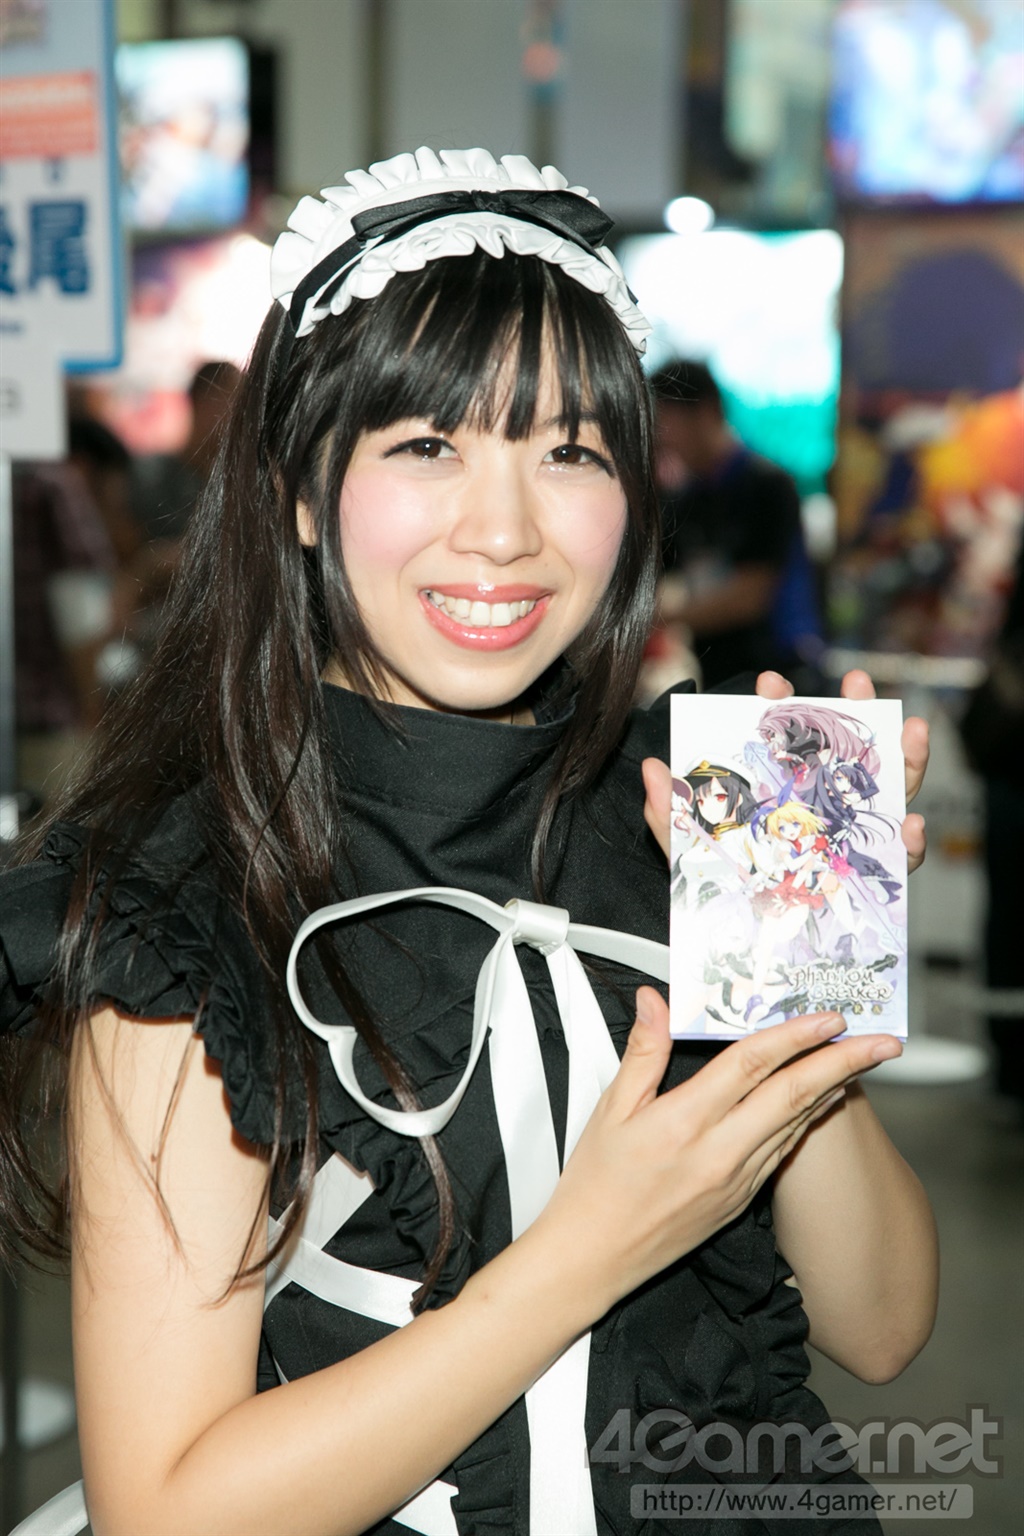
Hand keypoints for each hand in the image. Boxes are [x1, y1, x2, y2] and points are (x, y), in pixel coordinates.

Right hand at [544, 991, 900, 1309]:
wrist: (594, 1258)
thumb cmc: (596, 1186)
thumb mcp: (609, 1110)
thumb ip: (642, 1051)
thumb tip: (656, 1003)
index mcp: (684, 1122)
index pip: (751, 1065)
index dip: (793, 1036)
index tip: (827, 1016)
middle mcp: (719, 1152)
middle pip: (795, 1095)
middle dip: (845, 1063)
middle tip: (883, 1041)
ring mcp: (736, 1180)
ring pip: (797, 1124)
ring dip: (834, 1089)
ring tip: (863, 1062)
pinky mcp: (741, 1199)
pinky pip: (784, 1151)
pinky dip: (809, 1120)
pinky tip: (822, 1102)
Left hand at [642, 670, 927, 873]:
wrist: (736, 948)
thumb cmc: (718, 891)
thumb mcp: (688, 852)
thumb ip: (670, 814)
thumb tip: (651, 770)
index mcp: (778, 792)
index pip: (785, 742)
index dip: (782, 709)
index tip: (771, 684)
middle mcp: (820, 808)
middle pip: (846, 755)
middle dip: (858, 714)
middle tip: (859, 683)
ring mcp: (849, 838)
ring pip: (888, 795)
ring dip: (904, 761)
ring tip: (910, 732)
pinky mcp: (871, 880)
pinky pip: (898, 861)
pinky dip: (912, 843)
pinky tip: (911, 826)